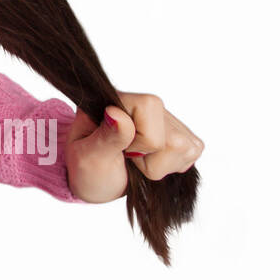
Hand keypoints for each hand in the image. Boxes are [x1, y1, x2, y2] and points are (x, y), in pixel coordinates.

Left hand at [65, 91, 202, 202]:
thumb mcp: (87, 156)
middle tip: (127, 158)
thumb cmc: (86, 168)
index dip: (138, 142)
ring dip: (161, 165)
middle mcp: (144, 102)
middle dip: (151, 159)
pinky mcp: (180, 132)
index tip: (120, 151)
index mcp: (116, 99)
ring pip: (187, 146)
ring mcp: (164, 116)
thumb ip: (106, 137)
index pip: (150, 109)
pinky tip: (152, 162)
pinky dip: (172, 166)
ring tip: (137, 161)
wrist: (95, 181)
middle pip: (174, 138)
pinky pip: (194, 150)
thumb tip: (117, 113)